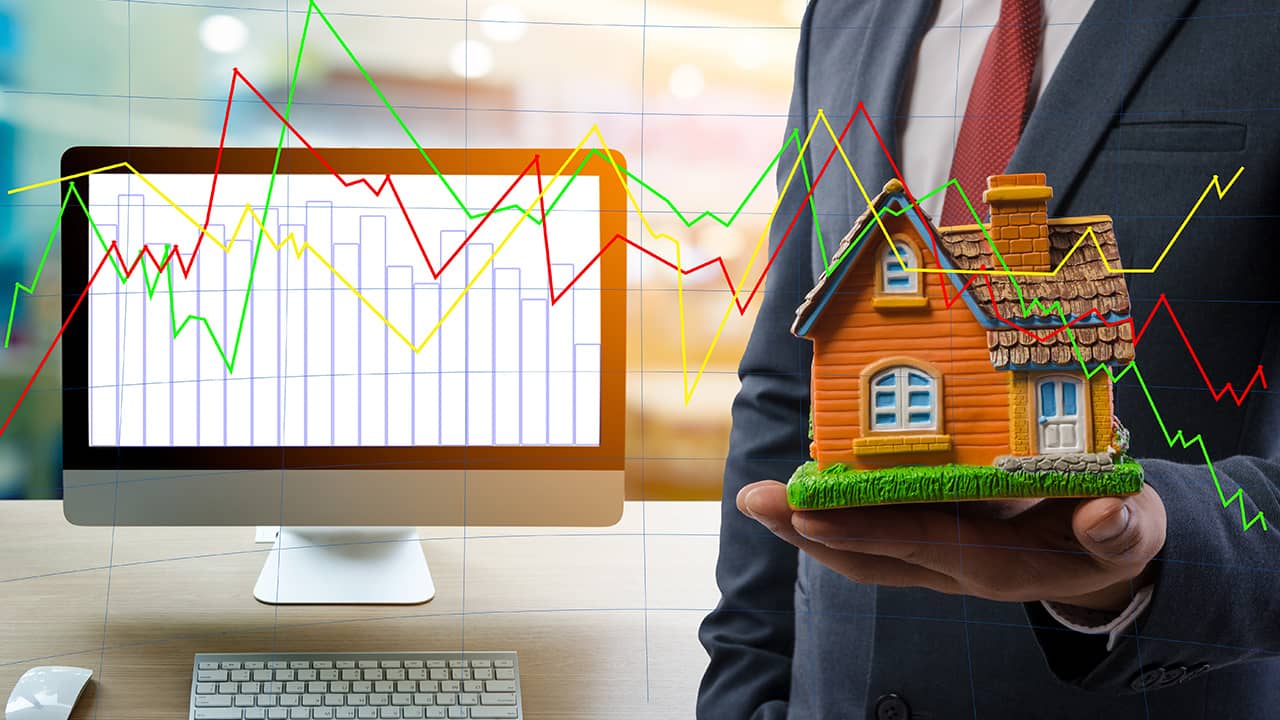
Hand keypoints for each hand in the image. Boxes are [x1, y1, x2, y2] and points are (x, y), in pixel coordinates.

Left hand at [738, 480, 1166, 610]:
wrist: (1108, 555)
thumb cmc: (1117, 532)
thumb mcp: (1132, 531)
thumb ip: (1121, 527)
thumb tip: (1106, 517)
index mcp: (997, 562)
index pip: (920, 542)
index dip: (865, 528)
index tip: (811, 513)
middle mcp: (953, 565)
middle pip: (868, 552)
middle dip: (809, 530)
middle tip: (754, 500)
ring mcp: (935, 554)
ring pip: (860, 546)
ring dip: (807, 524)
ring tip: (757, 498)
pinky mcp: (931, 537)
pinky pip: (873, 532)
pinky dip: (835, 511)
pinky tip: (803, 485)